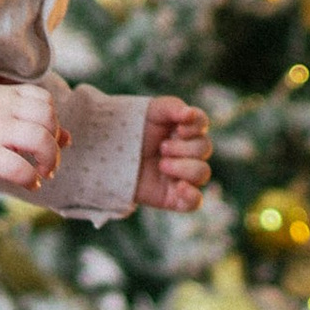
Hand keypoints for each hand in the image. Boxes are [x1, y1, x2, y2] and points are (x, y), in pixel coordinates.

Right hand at [0, 80, 68, 198]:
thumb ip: (27, 124)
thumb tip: (67, 138)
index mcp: (0, 97)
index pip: (44, 99)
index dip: (52, 122)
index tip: (45, 140)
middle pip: (48, 117)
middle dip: (54, 143)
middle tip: (46, 162)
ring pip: (40, 138)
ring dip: (49, 159)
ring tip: (41, 173)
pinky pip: (20, 167)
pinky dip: (31, 179)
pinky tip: (29, 184)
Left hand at [137, 96, 211, 217]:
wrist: (105, 154)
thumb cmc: (130, 130)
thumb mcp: (151, 111)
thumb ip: (173, 107)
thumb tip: (190, 114)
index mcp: (182, 130)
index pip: (202, 124)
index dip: (196, 126)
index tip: (179, 128)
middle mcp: (186, 153)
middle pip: (204, 148)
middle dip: (183, 148)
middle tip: (161, 148)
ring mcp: (181, 175)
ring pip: (202, 173)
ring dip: (183, 167)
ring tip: (162, 165)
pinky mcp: (173, 197)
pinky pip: (195, 202)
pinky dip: (192, 195)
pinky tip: (179, 187)